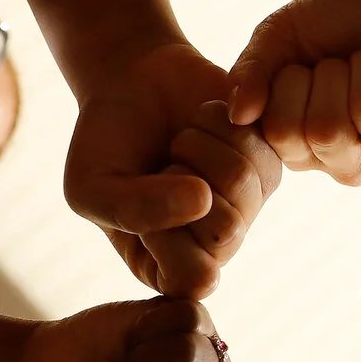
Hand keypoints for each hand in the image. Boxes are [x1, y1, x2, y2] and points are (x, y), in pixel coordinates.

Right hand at [65, 43, 282, 297]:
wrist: (133, 83)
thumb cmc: (106, 143)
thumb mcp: (91, 186)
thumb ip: (134, 210)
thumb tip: (204, 202)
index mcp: (169, 268)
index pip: (194, 279)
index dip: (170, 235)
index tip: (145, 197)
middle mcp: (214, 246)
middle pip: (226, 230)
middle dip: (182, 177)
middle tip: (162, 162)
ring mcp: (247, 206)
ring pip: (243, 182)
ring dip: (199, 145)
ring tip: (180, 141)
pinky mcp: (268, 163)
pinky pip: (261, 147)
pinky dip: (220, 122)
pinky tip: (202, 121)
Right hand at [228, 0, 360, 183]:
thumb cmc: (334, 14)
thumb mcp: (280, 34)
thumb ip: (252, 71)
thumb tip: (238, 116)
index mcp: (300, 146)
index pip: (283, 133)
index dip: (294, 84)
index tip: (308, 65)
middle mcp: (344, 162)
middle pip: (327, 130)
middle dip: (333, 73)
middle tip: (344, 61)